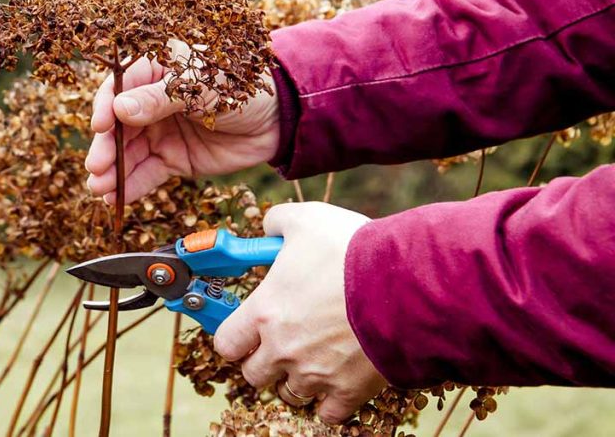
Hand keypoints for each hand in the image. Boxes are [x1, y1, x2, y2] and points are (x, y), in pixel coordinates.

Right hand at [85, 55, 278, 203]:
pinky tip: (115, 198)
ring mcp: (160, 131)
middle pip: (118, 124)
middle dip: (106, 146)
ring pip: (128, 152)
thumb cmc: (240, 86)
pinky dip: (131, 186)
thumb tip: (119, 108)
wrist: (277, 119)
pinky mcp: (173, 159)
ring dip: (112, 171)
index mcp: (156, 69)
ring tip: (99, 188)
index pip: (119, 86)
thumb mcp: (200, 86)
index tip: (99, 126)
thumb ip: (159, 99)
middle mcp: (151, 101)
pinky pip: (147, 173)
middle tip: (96, 166)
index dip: (105, 106)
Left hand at [213, 202, 386, 423]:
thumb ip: (277, 222)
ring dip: (295, 378)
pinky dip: (329, 402)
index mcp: (264, 313)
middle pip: (253, 374)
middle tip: (279, 340)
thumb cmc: (352, 250)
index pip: (226, 343)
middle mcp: (283, 350)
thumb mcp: (306, 219)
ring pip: (290, 393)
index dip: (234, 335)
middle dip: (262, 359)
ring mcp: (316, 374)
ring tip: (311, 357)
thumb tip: (269, 227)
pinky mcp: (350, 390)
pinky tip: (336, 380)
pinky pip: (328, 413)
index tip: (244, 328)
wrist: (406, 284)